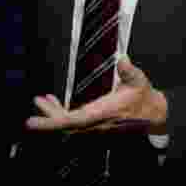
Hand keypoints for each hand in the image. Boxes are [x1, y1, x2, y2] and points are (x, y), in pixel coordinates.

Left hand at [25, 58, 167, 134]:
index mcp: (103, 113)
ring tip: (40, 100)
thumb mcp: (139, 81)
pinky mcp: (93, 124)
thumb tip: (123, 59)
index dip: (53, 120)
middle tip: (32, 113)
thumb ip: (130, 71)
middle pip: (65, 125)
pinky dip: (60, 112)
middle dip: (48, 119)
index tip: (36, 121)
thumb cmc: (144, 98)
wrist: (153, 117)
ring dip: (52, 113)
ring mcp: (93, 126)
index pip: (74, 120)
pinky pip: (72, 122)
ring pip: (67, 124)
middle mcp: (95, 123)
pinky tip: (53, 102)